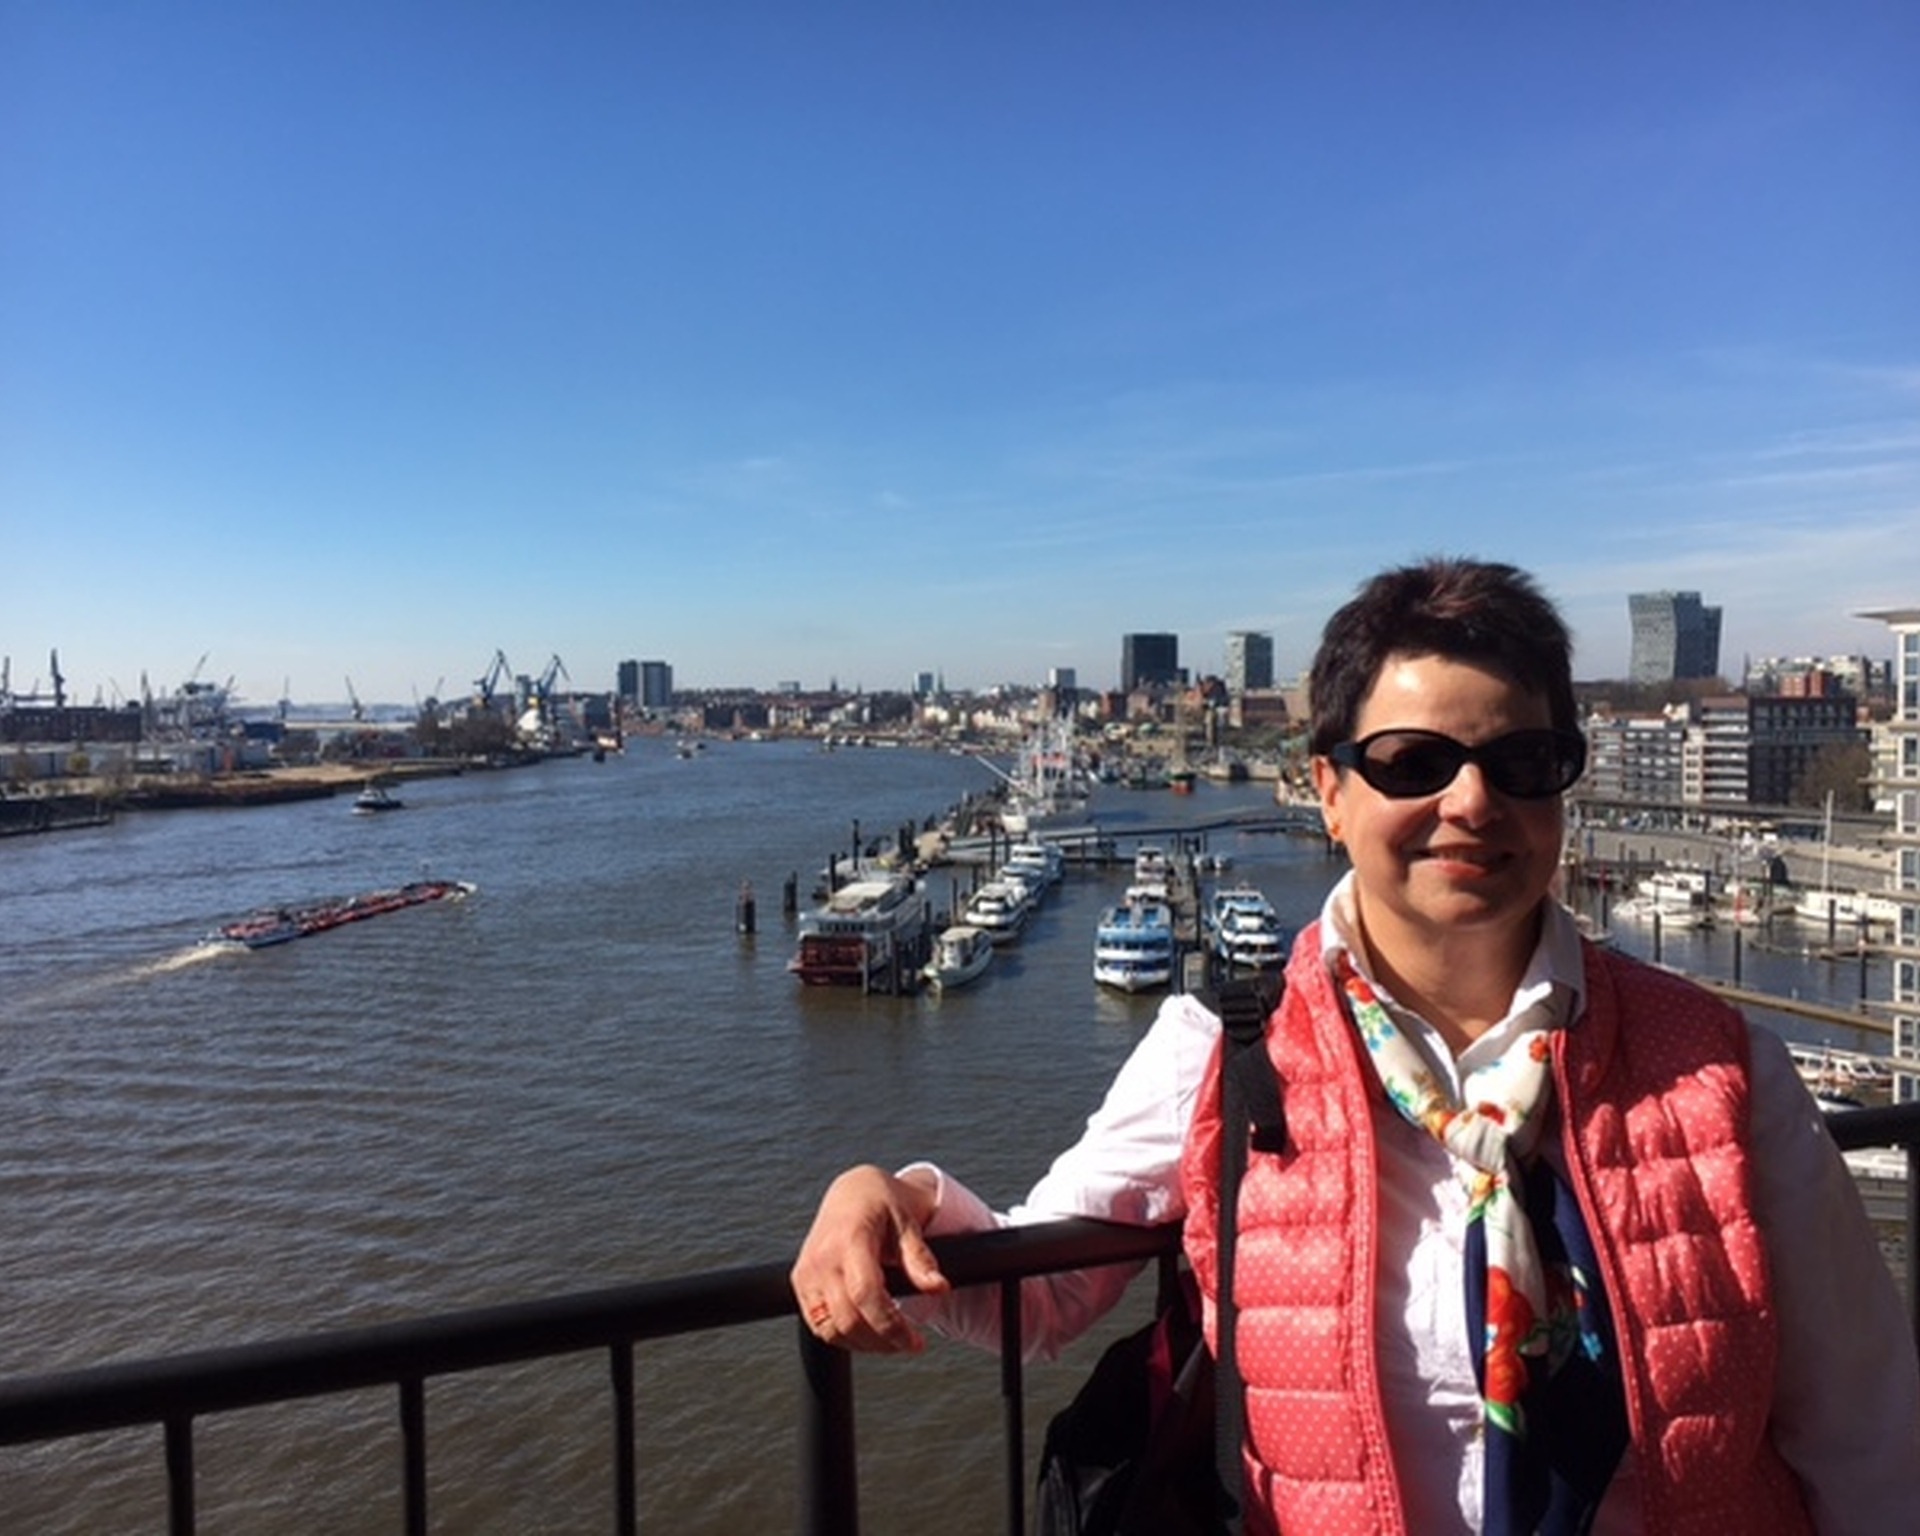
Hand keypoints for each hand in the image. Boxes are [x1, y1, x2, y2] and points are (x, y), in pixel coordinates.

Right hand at [790, 1164, 948, 1352]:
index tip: (916, 1341)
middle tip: (911, 1342)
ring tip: (892, 1337)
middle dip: (883, 1342)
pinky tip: (869, 1330)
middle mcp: (822, 1258)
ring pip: (830, 1330)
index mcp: (850, 1238)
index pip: (865, 1294)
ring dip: (864, 1344)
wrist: (852, 1192)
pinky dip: (844, 1337)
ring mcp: (806, 1273)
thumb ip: (920, 1258)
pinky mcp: (800, 1283)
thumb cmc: (882, 1204)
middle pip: (848, 1320)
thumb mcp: (908, 1223)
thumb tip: (938, 1288)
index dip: (891, 1326)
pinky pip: (819, 1326)